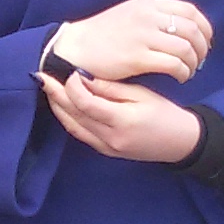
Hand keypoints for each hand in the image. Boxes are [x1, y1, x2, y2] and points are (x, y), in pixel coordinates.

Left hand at [41, 73, 204, 163]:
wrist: (179, 142)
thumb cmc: (165, 114)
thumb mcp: (142, 95)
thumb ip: (111, 89)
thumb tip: (84, 79)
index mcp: (121, 121)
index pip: (85, 103)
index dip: (72, 86)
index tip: (70, 72)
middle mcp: (109, 137)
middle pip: (74, 115)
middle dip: (56, 95)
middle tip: (43, 76)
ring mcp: (106, 147)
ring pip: (72, 127)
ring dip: (57, 107)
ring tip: (48, 89)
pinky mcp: (105, 151)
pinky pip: (80, 134)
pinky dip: (68, 119)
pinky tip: (62, 106)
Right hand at [51, 0, 213, 82]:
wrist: (75, 48)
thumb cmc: (102, 34)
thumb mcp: (129, 13)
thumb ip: (153, 16)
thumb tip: (180, 28)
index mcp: (148, 5)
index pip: (190, 11)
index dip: (204, 27)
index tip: (205, 41)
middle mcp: (148, 17)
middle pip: (192, 30)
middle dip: (202, 48)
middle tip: (200, 60)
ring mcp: (143, 37)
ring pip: (186, 48)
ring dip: (194, 63)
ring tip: (189, 71)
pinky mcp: (137, 57)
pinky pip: (173, 65)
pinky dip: (183, 72)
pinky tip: (180, 77)